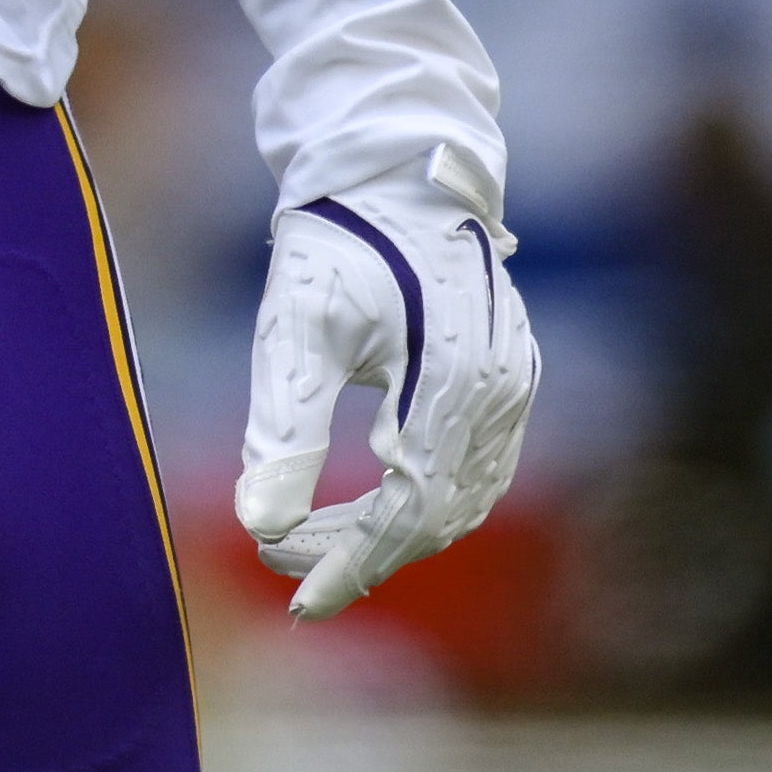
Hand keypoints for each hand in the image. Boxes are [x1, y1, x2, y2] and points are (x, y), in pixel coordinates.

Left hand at [236, 158, 536, 621]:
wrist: (390, 168)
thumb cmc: (335, 241)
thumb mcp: (294, 330)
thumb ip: (282, 429)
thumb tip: (257, 526)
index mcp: (453, 381)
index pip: (407, 511)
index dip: (353, 564)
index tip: (298, 603)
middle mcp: (500, 391)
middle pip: (436, 513)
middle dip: (359, 550)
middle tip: (283, 565)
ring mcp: (514, 385)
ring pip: (461, 498)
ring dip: (391, 532)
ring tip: (313, 544)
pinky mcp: (510, 376)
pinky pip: (477, 468)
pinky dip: (423, 499)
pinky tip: (369, 506)